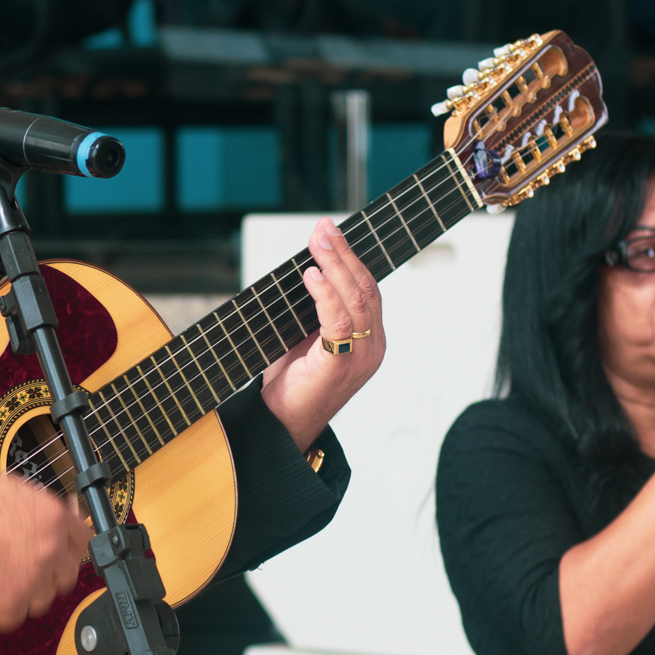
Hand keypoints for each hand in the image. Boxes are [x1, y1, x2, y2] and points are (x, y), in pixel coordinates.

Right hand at [0, 471, 91, 630]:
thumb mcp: (14, 490)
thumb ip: (44, 508)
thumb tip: (63, 516)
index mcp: (54, 518)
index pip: (84, 540)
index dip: (68, 546)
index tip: (61, 551)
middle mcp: (50, 550)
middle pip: (67, 575)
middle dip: (49, 572)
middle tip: (23, 565)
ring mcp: (32, 580)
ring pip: (42, 599)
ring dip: (25, 592)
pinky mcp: (9, 605)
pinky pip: (15, 616)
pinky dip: (0, 607)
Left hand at [260, 217, 384, 452]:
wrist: (282, 425)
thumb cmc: (292, 385)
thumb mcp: (304, 338)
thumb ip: (311, 310)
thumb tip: (304, 270)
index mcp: (369, 339)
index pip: (368, 289)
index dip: (351, 258)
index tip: (330, 232)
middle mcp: (372, 347)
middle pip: (366, 288)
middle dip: (343, 253)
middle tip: (323, 229)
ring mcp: (361, 357)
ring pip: (355, 300)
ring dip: (335, 266)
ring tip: (317, 243)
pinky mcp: (341, 366)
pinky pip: (338, 323)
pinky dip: (324, 295)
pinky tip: (311, 277)